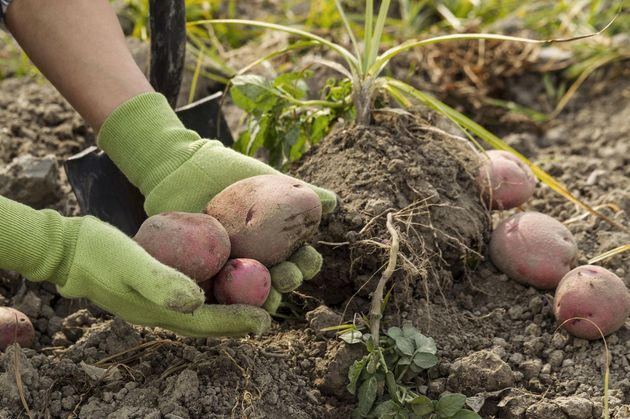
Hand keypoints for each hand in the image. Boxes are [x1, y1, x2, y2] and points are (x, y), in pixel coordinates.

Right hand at [0, 196, 269, 336]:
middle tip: (271, 311)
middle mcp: (163, 311)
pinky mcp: (155, 286)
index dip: (239, 321)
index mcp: (161, 311)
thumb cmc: (97, 253)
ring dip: (229, 307)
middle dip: (240, 319)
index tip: (267, 319)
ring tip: (256, 298)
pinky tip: (224, 276)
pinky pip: (191, 293)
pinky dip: (212, 291)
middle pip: (210, 321)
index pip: (208, 321)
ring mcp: (158, 300)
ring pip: (203, 310)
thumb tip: (197, 301)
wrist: (65, 250)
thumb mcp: (130, 262)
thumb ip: (161, 282)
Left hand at [97, 93, 336, 312]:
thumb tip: (332, 203)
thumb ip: (301, 191)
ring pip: (252, 293)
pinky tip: (232, 302)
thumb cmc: (229, 172)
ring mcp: (231, 269)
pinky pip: (217, 292)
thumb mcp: (266, 179)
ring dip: (264, 299)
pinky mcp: (203, 275)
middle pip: (280, 280)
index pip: (301, 259)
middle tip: (286, 277)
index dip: (307, 263)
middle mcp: (258, 260)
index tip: (306, 259)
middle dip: (288, 282)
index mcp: (277, 243)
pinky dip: (227, 299)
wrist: (183, 169)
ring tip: (266, 299)